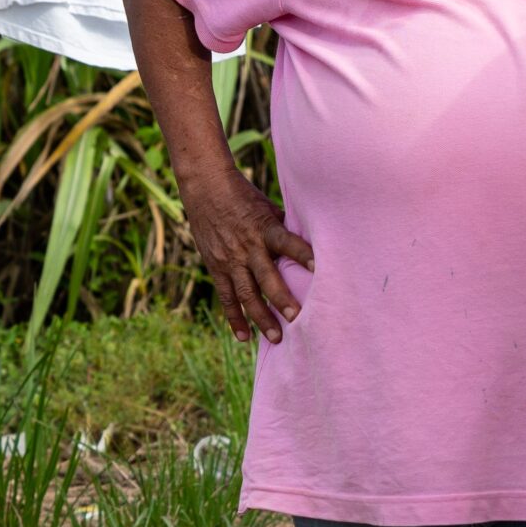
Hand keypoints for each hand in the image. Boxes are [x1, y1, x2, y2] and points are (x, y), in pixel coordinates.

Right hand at [181, 164, 312, 343]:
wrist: (205, 188)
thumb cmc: (245, 196)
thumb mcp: (268, 207)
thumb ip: (285, 228)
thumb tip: (313, 243)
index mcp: (264, 228)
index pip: (287, 242)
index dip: (303, 254)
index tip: (320, 268)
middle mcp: (247, 247)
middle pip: (266, 277)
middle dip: (281, 299)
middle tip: (297, 318)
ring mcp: (230, 260)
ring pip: (246, 294)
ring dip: (261, 317)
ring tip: (276, 337)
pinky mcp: (216, 268)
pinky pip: (226, 298)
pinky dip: (234, 319)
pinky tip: (244, 338)